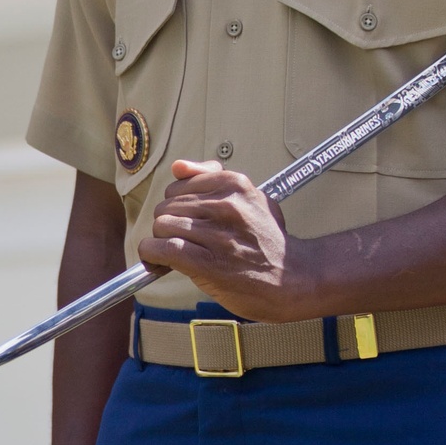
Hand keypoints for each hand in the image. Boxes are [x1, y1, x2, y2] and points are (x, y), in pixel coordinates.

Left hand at [144, 159, 318, 319]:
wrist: (292, 277)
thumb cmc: (269, 241)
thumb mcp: (252, 198)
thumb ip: (213, 178)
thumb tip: (178, 167)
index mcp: (235, 185)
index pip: (179, 184)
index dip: (176, 205)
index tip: (184, 220)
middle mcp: (225, 205)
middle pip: (167, 205)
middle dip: (167, 223)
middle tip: (180, 239)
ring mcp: (216, 234)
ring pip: (162, 225)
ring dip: (160, 240)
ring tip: (173, 252)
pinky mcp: (206, 262)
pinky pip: (161, 248)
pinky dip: (152, 255)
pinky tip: (159, 262)